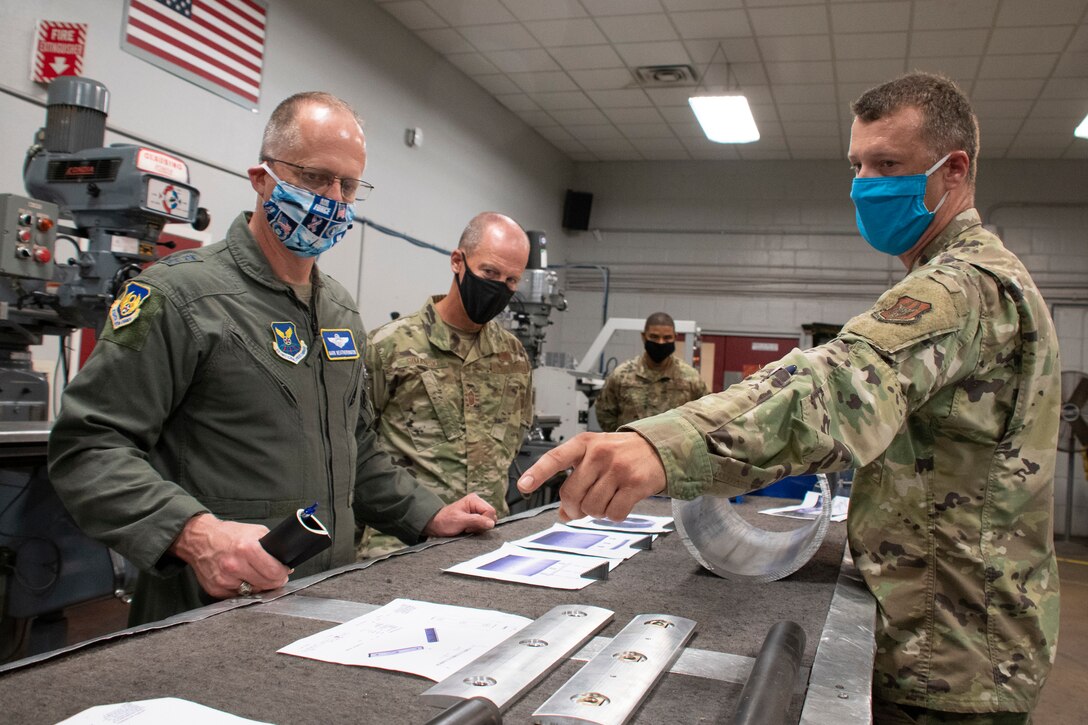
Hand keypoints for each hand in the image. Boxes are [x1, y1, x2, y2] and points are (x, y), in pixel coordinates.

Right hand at [170, 514, 289, 598]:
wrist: (199, 539)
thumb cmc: (227, 534)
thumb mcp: (254, 531)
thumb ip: (271, 545)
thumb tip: (283, 562)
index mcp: (246, 549)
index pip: (274, 572)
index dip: (282, 573)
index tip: (283, 572)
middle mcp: (234, 566)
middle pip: (265, 584)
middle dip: (274, 581)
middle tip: (274, 576)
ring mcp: (224, 580)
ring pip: (253, 592)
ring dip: (258, 586)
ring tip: (256, 575)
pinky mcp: (216, 589)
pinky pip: (237, 596)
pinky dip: (242, 589)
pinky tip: (241, 579)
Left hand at [423, 493, 497, 536]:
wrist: (436, 525)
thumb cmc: (445, 521)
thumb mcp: (460, 521)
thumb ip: (477, 521)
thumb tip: (492, 523)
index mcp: (474, 500)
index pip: (490, 511)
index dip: (484, 521)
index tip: (470, 526)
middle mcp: (477, 503)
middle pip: (491, 516)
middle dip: (482, 525)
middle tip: (468, 527)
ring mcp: (477, 510)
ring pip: (488, 521)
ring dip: (479, 528)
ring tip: (467, 528)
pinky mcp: (476, 517)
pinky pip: (484, 524)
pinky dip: (478, 529)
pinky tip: (468, 529)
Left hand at [517, 432, 666, 521]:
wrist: (658, 447)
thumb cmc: (621, 453)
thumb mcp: (594, 458)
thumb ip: (576, 481)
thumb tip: (563, 515)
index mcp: (584, 444)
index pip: (555, 458)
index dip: (537, 473)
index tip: (523, 486)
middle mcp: (599, 453)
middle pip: (572, 495)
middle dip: (575, 509)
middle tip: (582, 508)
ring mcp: (617, 468)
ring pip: (592, 507)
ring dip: (597, 512)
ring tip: (606, 500)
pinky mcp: (635, 483)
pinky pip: (614, 513)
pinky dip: (614, 515)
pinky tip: (620, 503)